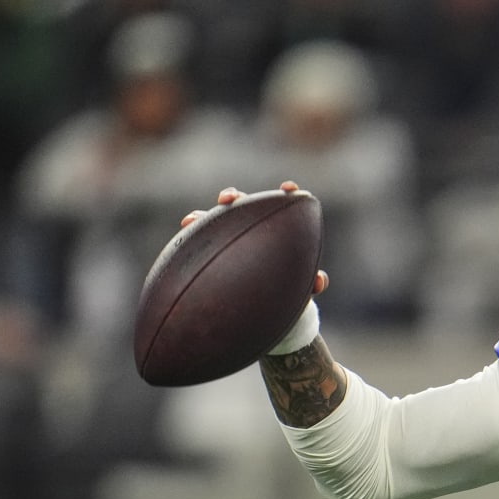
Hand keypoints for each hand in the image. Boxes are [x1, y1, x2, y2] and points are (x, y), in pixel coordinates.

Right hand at [179, 183, 328, 295]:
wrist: (264, 309)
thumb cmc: (285, 291)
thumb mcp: (299, 289)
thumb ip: (310, 284)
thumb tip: (320, 282)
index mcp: (274, 230)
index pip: (280, 206)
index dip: (285, 194)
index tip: (288, 189)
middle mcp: (250, 228)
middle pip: (241, 206)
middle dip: (232, 197)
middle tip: (227, 199)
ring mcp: (228, 237)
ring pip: (213, 222)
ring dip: (200, 218)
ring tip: (189, 220)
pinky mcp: (210, 252)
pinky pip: (196, 246)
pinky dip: (187, 242)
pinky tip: (178, 239)